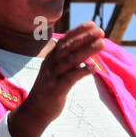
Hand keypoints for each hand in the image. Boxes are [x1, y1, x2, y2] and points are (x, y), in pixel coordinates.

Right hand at [7, 22, 105, 136]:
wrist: (34, 112)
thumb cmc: (48, 91)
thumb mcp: (55, 73)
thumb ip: (67, 64)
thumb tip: (85, 58)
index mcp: (50, 59)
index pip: (64, 41)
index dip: (78, 31)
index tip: (92, 24)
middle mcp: (50, 65)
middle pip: (69, 47)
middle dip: (85, 38)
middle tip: (101, 31)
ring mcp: (52, 77)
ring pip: (71, 60)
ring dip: (87, 51)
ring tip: (101, 44)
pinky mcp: (56, 90)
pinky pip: (70, 78)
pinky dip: (82, 71)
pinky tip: (93, 68)